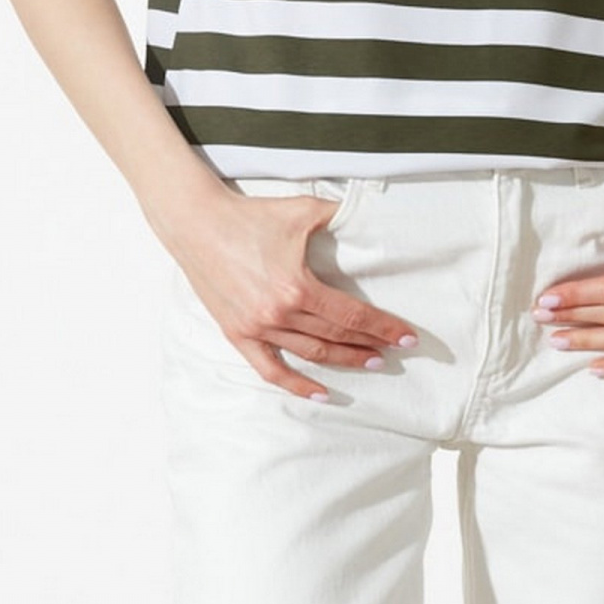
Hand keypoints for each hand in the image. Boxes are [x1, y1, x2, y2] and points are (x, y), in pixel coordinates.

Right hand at [167, 191, 418, 401]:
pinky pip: (270, 369)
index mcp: (297, 287)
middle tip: (395, 351)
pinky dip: (296, 384)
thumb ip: (339, 214)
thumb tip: (371, 214)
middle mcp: (278, 313)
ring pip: (311, 354)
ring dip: (343, 361)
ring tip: (370, 363)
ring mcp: (257, 327)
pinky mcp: (238, 334)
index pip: (351, 315)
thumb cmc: (249, 215)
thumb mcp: (301, 210)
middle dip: (370, 345)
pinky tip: (321, 393)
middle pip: (336, 337)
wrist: (197, 223)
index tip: (407, 337)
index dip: (383, 327)